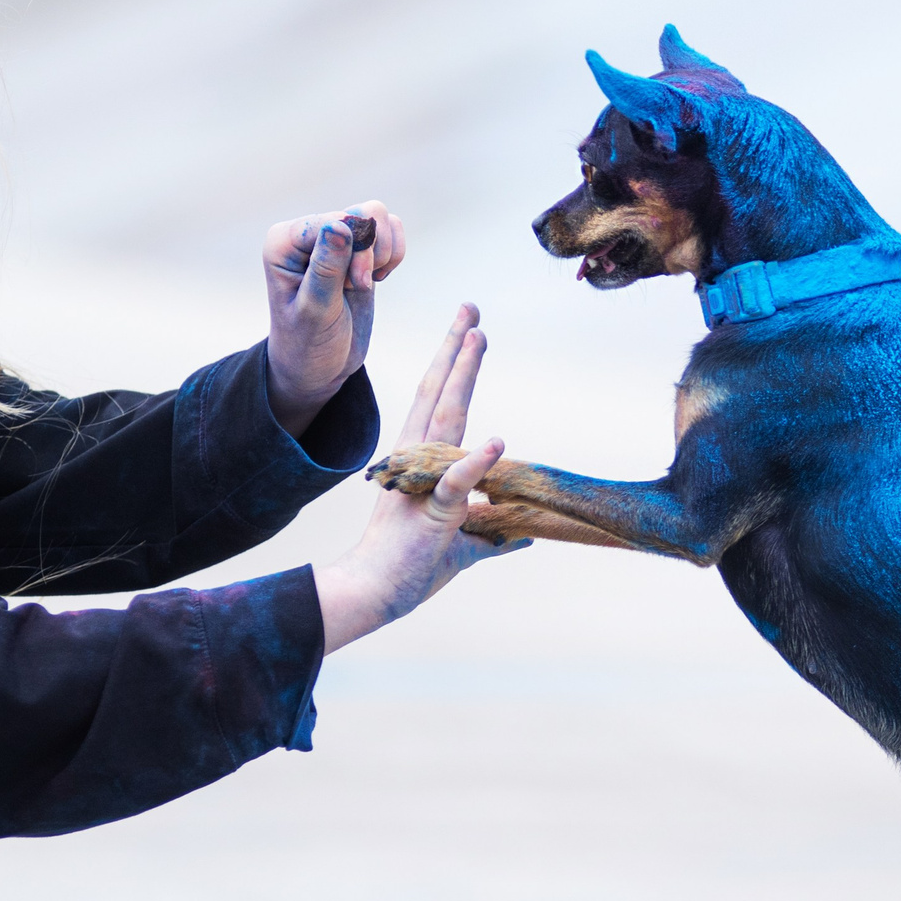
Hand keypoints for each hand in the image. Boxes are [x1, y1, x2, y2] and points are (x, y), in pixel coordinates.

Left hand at [263, 199, 402, 434]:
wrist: (318, 366)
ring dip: (383, 252)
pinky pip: (390, 228)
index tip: (352, 286)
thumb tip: (340, 225)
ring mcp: (333, 236)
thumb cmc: (307, 343)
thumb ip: (326, 268)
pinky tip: (374, 279)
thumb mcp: (316, 311)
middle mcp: (306, 232)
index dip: (356, 250)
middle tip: (358, 287)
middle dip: (371, 253)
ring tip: (363, 284)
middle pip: (363, 213)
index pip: (337, 220)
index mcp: (285, 241)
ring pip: (379, 216)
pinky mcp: (357, 247)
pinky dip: (393, 254)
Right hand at [314, 305, 524, 651]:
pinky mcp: (431, 511)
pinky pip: (455, 483)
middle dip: (456, 350)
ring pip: (446, 420)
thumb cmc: (411, 565)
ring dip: (462, 378)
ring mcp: (422, 481)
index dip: (454, 363)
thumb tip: (525, 536)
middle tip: (470, 309)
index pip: (439, 402)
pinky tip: (495, 440)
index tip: (470, 328)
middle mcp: (416, 459)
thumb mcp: (465, 545)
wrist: (374, 592)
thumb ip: (494, 534)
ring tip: (477, 338)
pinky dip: (474, 463)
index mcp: (419, 460)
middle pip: (438, 394)